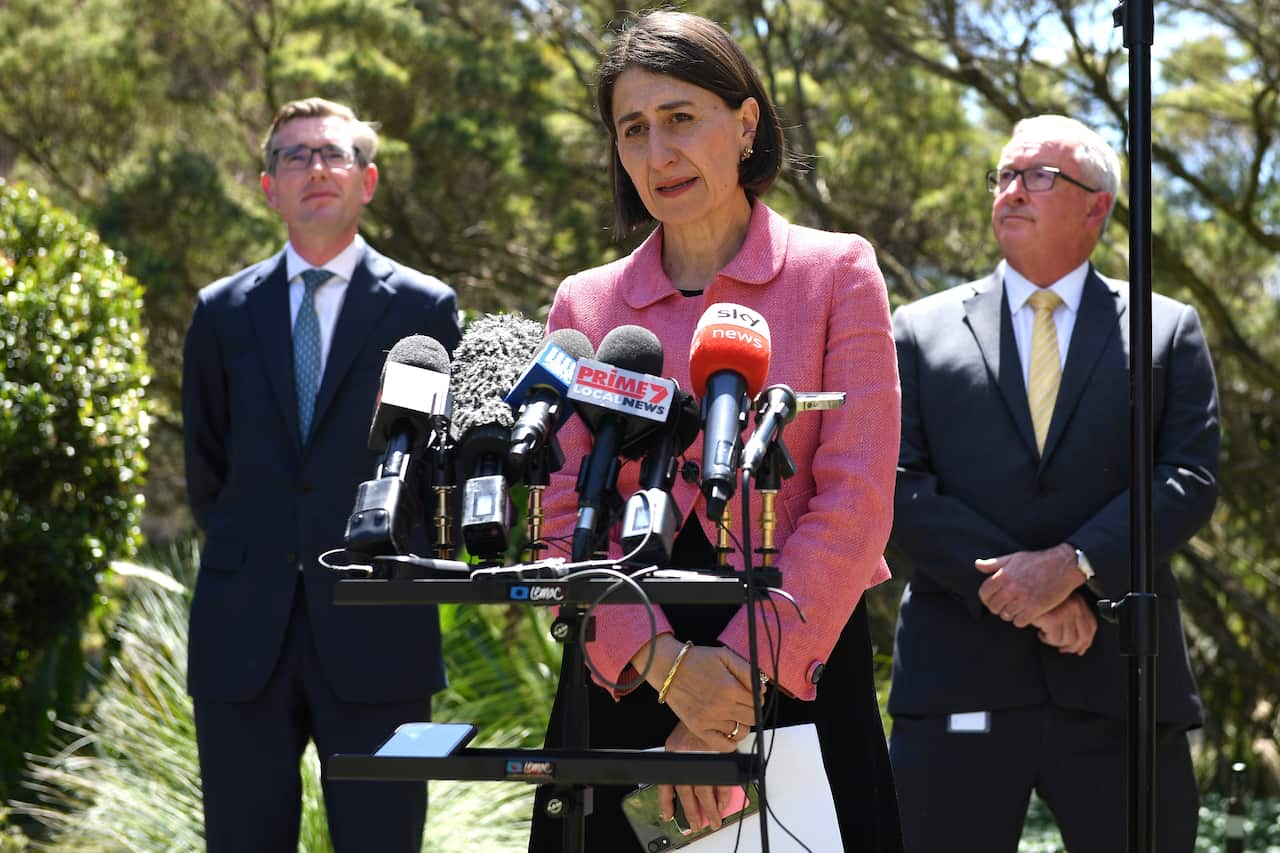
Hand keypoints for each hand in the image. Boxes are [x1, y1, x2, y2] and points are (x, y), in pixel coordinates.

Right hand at [632, 638, 754, 746]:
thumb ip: (747, 671)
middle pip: (752, 718)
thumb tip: (762, 689)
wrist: (668, 667)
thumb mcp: (725, 655)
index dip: (757, 697)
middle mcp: (721, 706)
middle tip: (742, 702)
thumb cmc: (696, 660)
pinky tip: (727, 729)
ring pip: (740, 732)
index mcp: (730, 688)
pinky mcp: (698, 728)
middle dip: (751, 709)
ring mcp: (709, 720)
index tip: (749, 693)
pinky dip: (730, 741)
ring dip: (741, 723)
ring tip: (733, 713)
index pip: (758, 701)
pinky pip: (723, 745)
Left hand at [657, 721, 742, 832]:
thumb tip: (682, 785)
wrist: (705, 704)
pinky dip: (723, 794)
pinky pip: (722, 781)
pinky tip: (723, 802)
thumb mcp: (677, 742)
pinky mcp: (719, 756)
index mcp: (673, 756)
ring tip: (714, 820)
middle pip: (688, 794)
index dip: (667, 803)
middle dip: (693, 812)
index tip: (668, 815)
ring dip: (711, 809)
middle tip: (698, 824)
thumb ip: (678, 763)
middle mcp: (687, 759)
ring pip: (705, 791)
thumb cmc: (692, 726)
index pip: (667, 784)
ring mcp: (703, 758)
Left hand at [976, 543, 1081, 627]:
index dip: (986, 598)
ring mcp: (1023, 599)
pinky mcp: (1035, 609)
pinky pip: (1019, 622)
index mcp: (1003, 575)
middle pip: (993, 606)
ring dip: (1009, 614)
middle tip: (1005, 605)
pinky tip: (1025, 614)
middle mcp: (1011, 588)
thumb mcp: (1014, 558)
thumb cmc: (1038, 561)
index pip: (984, 593)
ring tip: (1016, 609)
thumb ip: (994, 563)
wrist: (1063, 565)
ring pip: (1006, 615)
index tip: (992, 599)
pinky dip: (1020, 620)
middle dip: (997, 607)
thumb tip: (977, 565)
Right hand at [1030, 594, 1097, 654]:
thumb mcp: (1059, 602)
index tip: (1080, 649)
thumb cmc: (1037, 597)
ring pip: (1068, 640)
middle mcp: (1075, 607)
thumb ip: (1070, 615)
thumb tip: (1077, 640)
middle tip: (1063, 649)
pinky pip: (1054, 639)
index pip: (1091, 626)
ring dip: (1055, 641)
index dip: (1087, 641)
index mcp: (1078, 602)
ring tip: (1046, 635)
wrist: (1023, 593)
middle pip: (1082, 636)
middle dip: (1073, 647)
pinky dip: (1046, 639)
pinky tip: (1040, 633)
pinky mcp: (1053, 620)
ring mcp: (1065, 614)